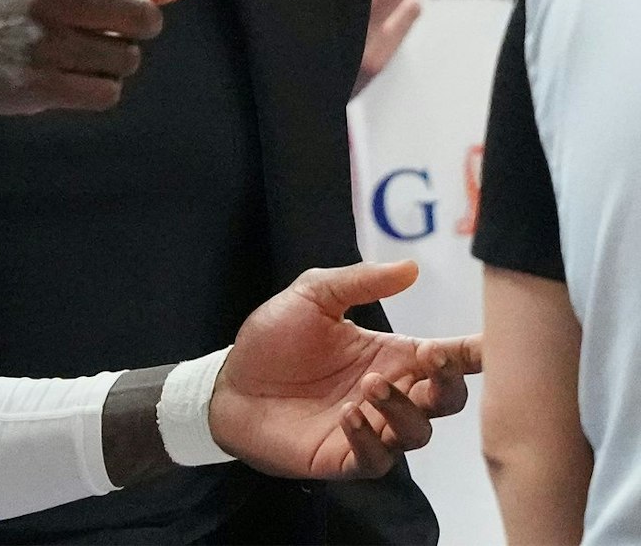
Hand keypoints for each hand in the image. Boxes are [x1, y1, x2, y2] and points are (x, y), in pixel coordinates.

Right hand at [0, 0, 199, 112]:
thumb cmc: (22, 2)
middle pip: (143, 17)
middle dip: (138, 27)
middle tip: (109, 28)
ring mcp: (43, 42)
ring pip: (128, 59)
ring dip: (114, 61)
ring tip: (75, 52)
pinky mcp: (38, 83)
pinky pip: (108, 92)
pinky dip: (99, 88)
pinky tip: (69, 77)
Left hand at [210, 260, 480, 477]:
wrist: (229, 384)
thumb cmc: (274, 340)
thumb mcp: (312, 296)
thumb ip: (359, 282)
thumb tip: (411, 267)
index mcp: (392, 356)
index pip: (449, 357)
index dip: (477, 353)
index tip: (498, 344)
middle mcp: (391, 394)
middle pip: (447, 399)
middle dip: (449, 382)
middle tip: (430, 359)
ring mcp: (372, 428)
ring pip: (417, 431)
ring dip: (403, 408)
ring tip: (370, 385)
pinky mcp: (346, 457)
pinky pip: (376, 459)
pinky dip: (370, 440)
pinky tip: (350, 416)